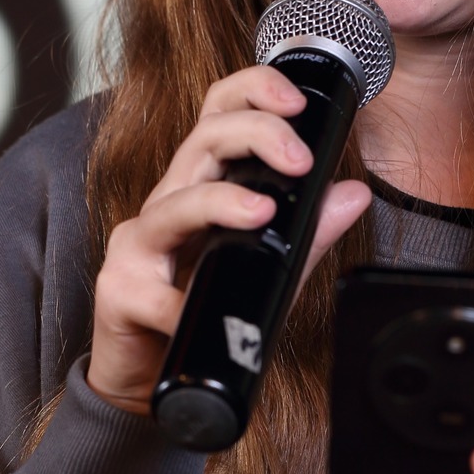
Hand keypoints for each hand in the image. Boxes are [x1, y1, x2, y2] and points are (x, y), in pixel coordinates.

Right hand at [87, 65, 370, 413]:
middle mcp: (168, 204)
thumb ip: (309, 233)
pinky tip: (193, 313)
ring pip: (172, 204)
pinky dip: (178, 304)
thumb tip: (353, 194)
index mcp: (201, 186)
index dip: (253, 91)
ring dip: (218, 202)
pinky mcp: (120, 292)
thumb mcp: (269, 270)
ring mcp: (139, 246)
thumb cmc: (204, 314)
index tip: (296, 101)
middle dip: (255, 134)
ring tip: (260, 213)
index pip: (219, 115)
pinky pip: (151, 292)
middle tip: (299, 159)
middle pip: (200, 140)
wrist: (148, 381)